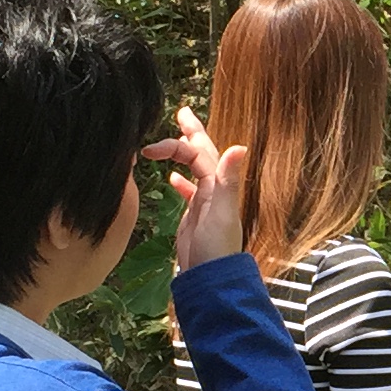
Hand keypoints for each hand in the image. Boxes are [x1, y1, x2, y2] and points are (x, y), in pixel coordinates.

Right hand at [147, 107, 250, 271]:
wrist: (210, 279)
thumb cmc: (216, 249)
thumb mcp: (221, 212)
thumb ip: (228, 180)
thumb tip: (240, 146)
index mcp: (219, 187)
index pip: (200, 153)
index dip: (179, 142)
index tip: (151, 147)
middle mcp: (214, 191)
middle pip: (200, 155)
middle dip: (190, 133)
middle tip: (180, 111)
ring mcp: (204, 203)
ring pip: (194, 169)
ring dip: (185, 153)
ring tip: (176, 138)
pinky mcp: (194, 216)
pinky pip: (189, 191)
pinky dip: (181, 181)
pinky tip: (172, 177)